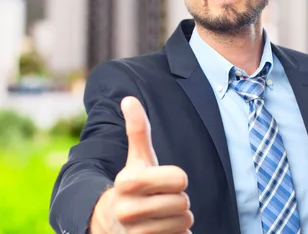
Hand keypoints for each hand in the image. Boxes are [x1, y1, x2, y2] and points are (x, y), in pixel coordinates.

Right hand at [90, 96, 193, 233]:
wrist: (111, 224)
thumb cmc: (133, 186)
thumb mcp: (136, 159)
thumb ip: (137, 130)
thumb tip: (129, 99)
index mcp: (127, 182)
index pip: (181, 178)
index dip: (176, 179)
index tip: (160, 182)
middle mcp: (127, 210)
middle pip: (184, 203)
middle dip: (178, 201)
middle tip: (160, 201)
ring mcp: (135, 233)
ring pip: (185, 222)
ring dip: (178, 220)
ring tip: (159, 216)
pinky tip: (161, 231)